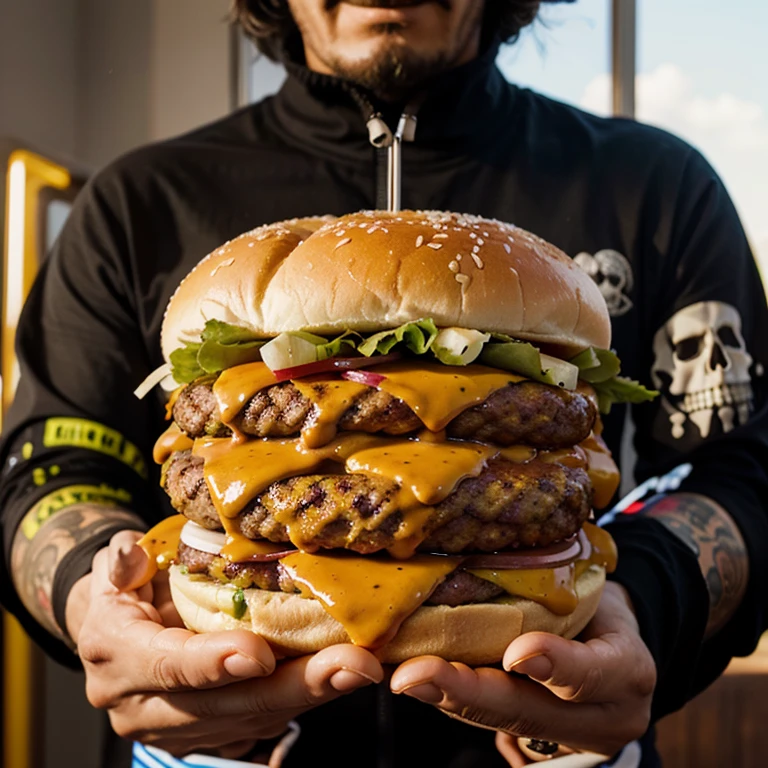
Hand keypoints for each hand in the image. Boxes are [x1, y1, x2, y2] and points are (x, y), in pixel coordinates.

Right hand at [67, 531, 383, 759]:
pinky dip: (302, 701)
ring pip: (252, 719)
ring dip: (310, 695)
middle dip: (291, 687)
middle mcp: (142, 706)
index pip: (167, 666)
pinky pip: (260, 725)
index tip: (261, 654)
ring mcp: (176, 730)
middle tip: (349, 665)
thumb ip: (121, 562)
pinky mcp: (206, 737)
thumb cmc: (125, 592)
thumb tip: (130, 556)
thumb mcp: (112, 569)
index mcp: (116, 656)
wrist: (112, 636)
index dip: (213, 663)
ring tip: (359, 667)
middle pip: (225, 704)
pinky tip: (340, 677)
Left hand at [389, 582, 655, 761]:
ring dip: (448, 698)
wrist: (618, 653)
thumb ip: (561, 590)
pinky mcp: (537, 744)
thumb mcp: (596, 593)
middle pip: (530, 711)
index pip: (593, 673)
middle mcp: (602, 718)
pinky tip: (416, 679)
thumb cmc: (600, 607)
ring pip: (501, 723)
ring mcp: (568, 738)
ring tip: (404, 677)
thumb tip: (494, 544)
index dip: (556, 665)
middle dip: (468, 693)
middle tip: (415, 675)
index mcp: (626, 671)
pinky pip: (489, 723)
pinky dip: (452, 699)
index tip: (516, 653)